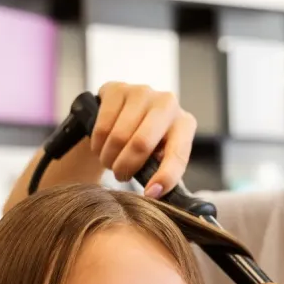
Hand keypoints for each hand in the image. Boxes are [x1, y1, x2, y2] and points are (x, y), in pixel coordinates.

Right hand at [90, 82, 196, 197]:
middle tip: (121, 176)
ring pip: (119, 137)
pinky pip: (102, 126)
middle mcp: (168, 103)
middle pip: (141, 143)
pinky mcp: (117, 89)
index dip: (164, 177)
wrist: (124, 115)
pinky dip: (98, 145)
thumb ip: (164, 173)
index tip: (149, 194)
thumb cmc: (147, 143)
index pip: (177, 154)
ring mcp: (142, 92)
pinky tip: (101, 147)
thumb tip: (155, 194)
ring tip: (111, 162)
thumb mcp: (162, 157)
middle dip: (126, 167)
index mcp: (184, 124)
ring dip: (109, 158)